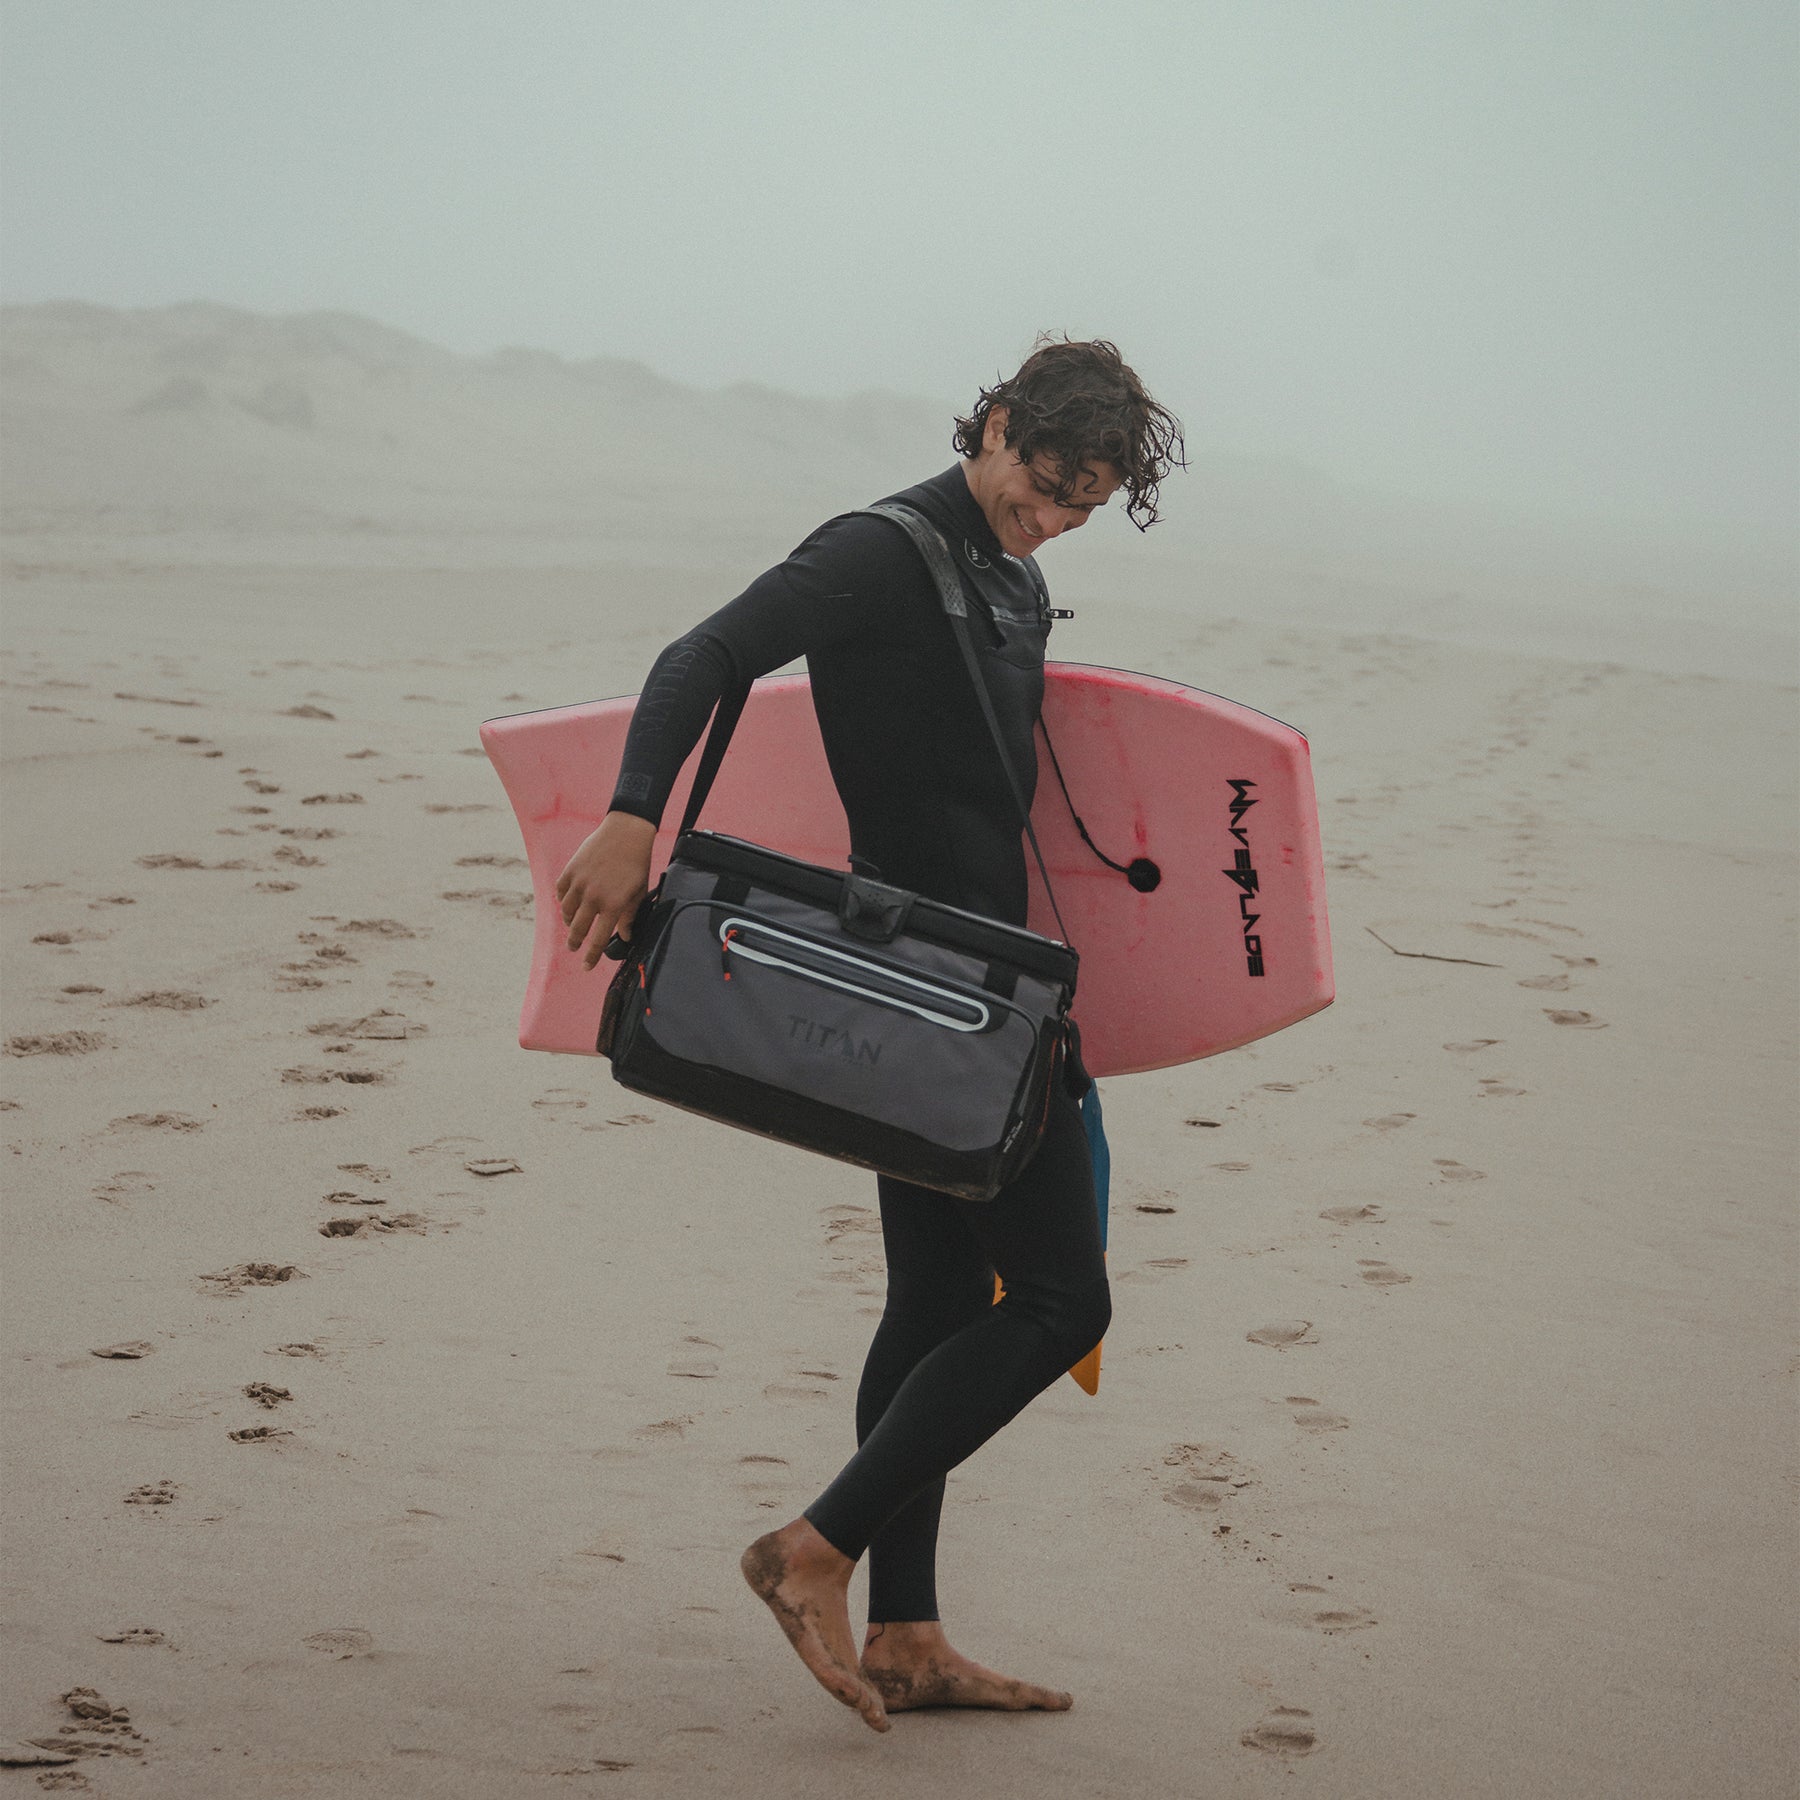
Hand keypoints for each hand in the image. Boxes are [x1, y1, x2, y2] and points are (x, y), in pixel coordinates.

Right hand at [556, 811, 657, 969]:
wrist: (626, 832)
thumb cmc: (636, 863)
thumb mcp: (638, 892)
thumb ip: (629, 916)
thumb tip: (626, 937)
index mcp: (613, 905)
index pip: (598, 939)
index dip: (591, 957)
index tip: (586, 967)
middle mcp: (593, 896)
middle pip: (578, 929)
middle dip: (575, 942)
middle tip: (574, 948)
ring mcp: (580, 882)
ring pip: (566, 911)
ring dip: (569, 921)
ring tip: (572, 924)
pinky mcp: (571, 870)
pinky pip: (560, 892)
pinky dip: (562, 900)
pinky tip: (567, 902)